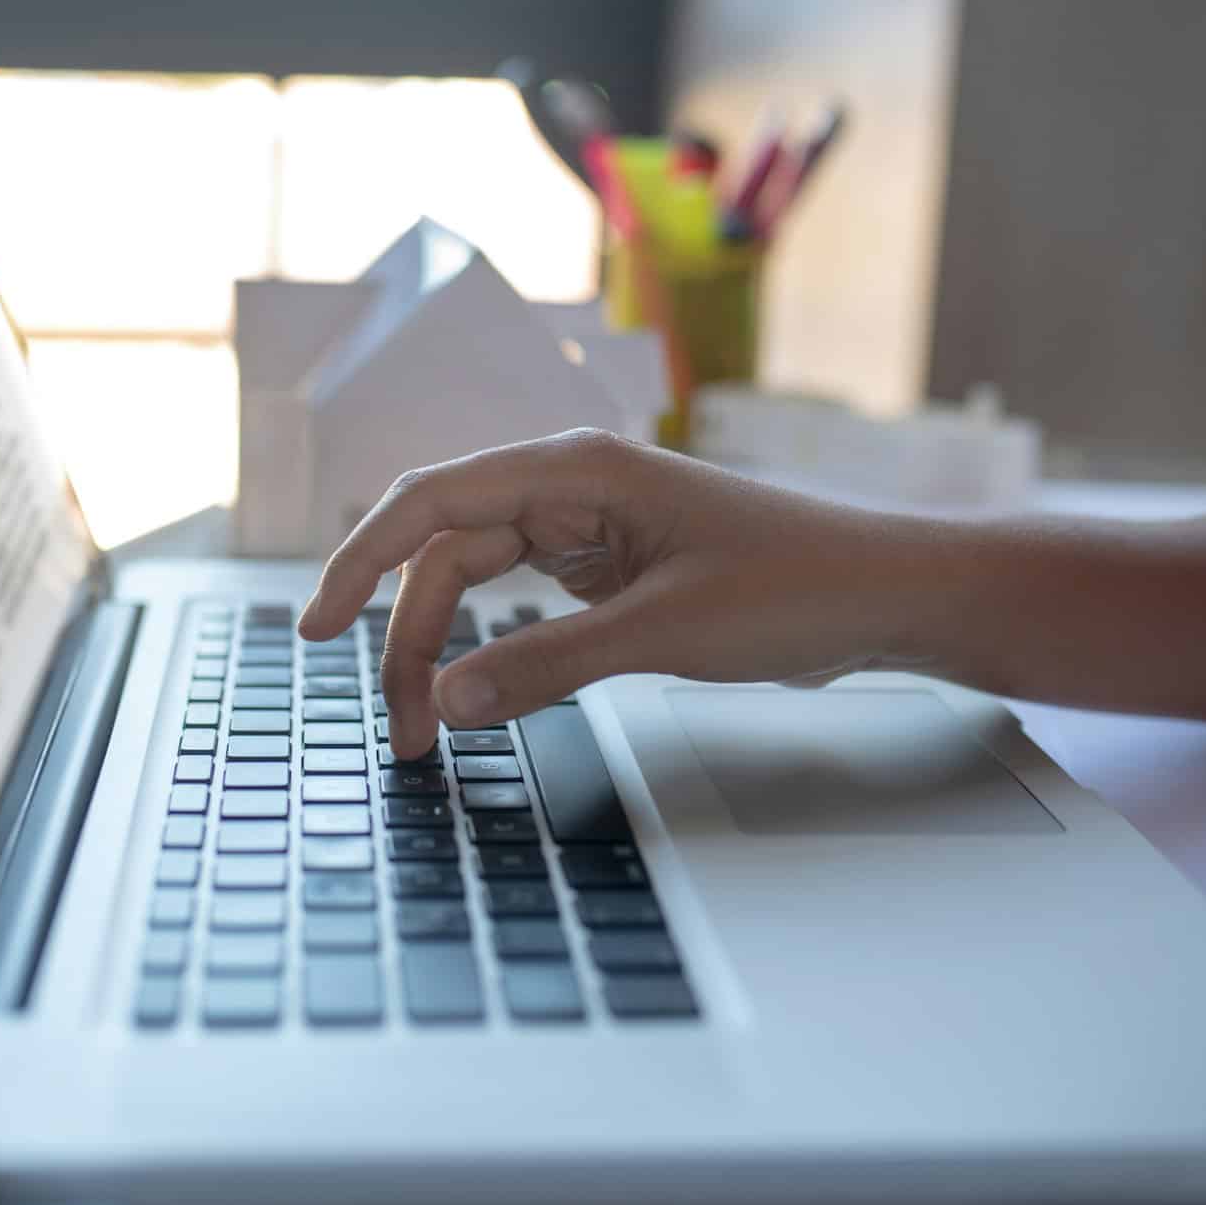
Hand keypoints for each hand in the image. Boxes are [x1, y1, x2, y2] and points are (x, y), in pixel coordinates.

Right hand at [298, 428, 926, 757]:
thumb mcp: (662, 634)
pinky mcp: (615, 568)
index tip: (316, 629)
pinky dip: (495, 646)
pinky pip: (526, 602)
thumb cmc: (796, 588)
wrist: (889, 595)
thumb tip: (444, 701)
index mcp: (576, 470)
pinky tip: (480, 690)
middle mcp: (572, 488)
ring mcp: (593, 528)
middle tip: (404, 733)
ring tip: (431, 729)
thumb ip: (544, 666)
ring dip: (447, 649)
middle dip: (409, 637)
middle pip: (447, 554)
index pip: (431, 503)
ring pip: (480, 581)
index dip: (360, 561)